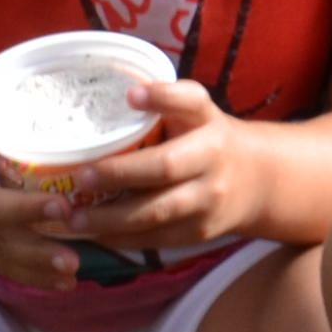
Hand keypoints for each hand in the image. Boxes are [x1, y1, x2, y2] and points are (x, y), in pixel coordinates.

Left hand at [50, 82, 307, 256]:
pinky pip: (156, 239)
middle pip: (164, 167)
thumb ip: (167, 100)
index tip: (131, 95)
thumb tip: (125, 92)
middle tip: (78, 178)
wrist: (258, 182)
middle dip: (118, 174)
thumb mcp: (198, 112)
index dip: (162, 98)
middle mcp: (212, 161)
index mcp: (208, 123)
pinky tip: (92, 234)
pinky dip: (121, 238)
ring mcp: (207, 202)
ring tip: (73, 218)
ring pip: (156, 212)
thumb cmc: (209, 139)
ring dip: (110, 218)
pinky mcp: (199, 232)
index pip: (190, 102)